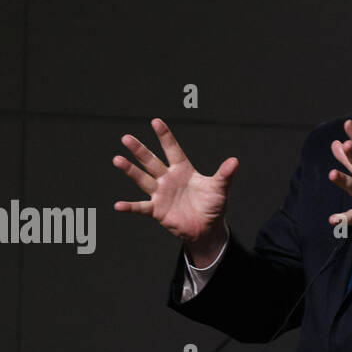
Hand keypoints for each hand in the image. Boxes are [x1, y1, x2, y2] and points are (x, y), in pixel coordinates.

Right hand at [113, 118, 236, 264]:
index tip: (155, 122)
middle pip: (151, 161)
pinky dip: (130, 207)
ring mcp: (160, 194)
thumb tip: (235, 161)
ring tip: (117, 159)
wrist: (206, 229)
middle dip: (139, 150)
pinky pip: (141, 207)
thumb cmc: (212, 206)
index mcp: (183, 170)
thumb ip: (224, 175)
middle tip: (126, 138)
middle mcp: (168, 179)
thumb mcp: (219, 188)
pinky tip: (118, 205)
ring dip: (130, 170)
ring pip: (143, 179)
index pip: (172, 149)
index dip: (164, 136)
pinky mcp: (157, 210)